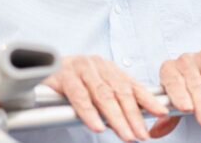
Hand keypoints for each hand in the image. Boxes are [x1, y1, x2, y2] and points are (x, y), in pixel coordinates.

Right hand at [43, 55, 167, 141]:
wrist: (38, 68)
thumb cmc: (70, 83)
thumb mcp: (96, 89)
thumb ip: (113, 100)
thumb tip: (135, 122)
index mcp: (108, 68)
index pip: (132, 85)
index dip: (148, 99)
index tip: (162, 113)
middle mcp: (97, 65)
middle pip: (120, 92)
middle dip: (133, 115)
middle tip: (141, 135)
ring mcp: (80, 68)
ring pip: (102, 95)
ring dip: (116, 118)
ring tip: (126, 135)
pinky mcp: (62, 75)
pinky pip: (78, 96)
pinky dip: (89, 113)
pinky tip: (98, 126)